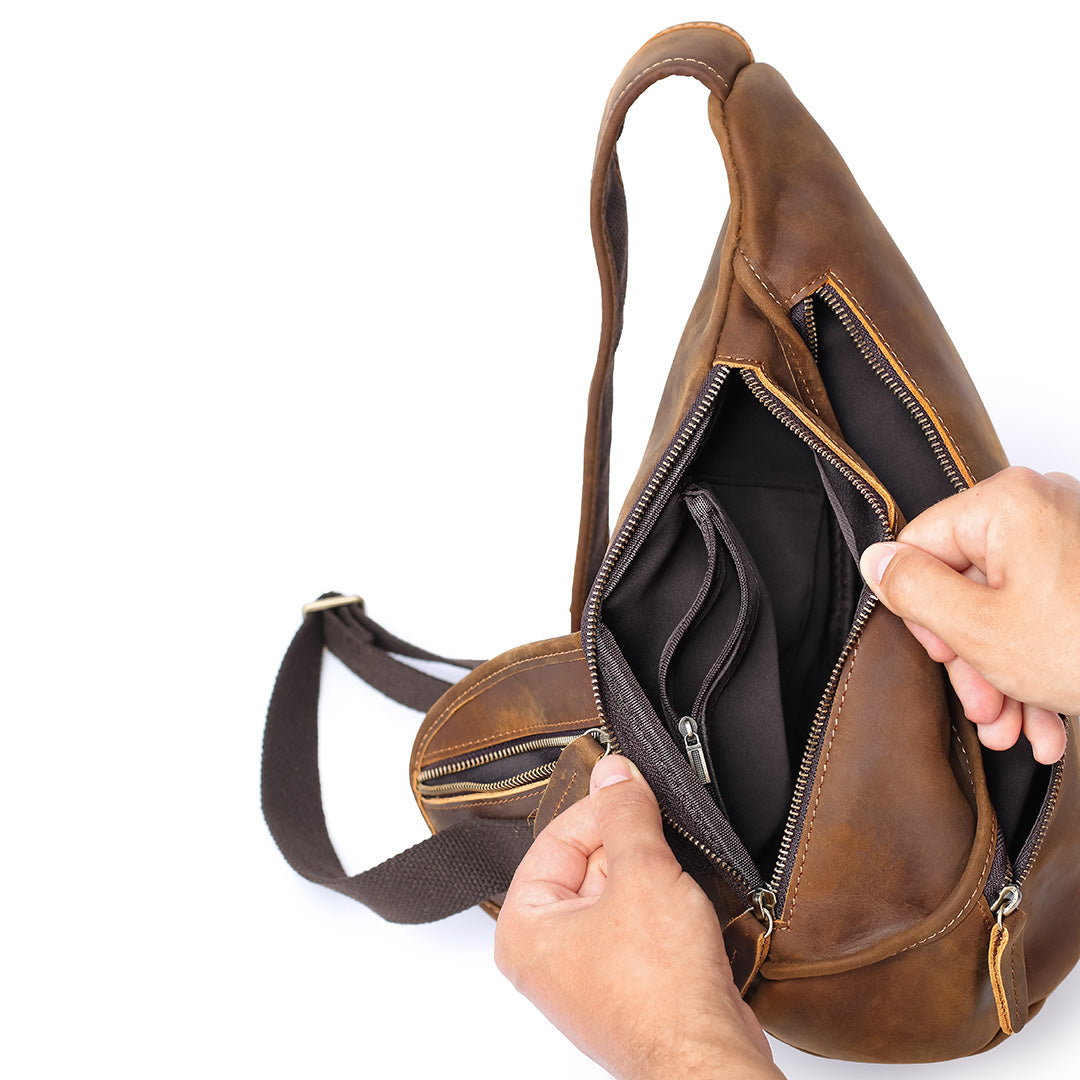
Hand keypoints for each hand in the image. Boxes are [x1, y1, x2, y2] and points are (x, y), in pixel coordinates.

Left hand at [494, 754, 783, 1079]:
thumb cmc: (661, 993)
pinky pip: (638, 923)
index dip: (600, 809)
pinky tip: (686, 909)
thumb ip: (625, 814)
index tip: (632, 789)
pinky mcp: (625, 985)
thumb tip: (615, 772)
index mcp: (526, 926)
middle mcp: (547, 953)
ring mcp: (585, 972)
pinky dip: (662, 907)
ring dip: (651, 876)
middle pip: (587, 862)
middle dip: (629, 845)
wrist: (706, 1061)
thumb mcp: (642, 874)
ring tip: (674, 880)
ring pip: (617, 892)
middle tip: (661, 838)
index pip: (556, 837)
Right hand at [860, 466, 1079, 763]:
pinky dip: (1040, 661)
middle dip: (972, 660)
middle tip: (983, 710)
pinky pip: (1046, 609)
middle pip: (967, 583)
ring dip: (1005, 676)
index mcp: (1006, 503)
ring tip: (1018, 731)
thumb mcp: (978, 629)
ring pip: (1008, 606)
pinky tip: (1046, 719)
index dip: (921, 610)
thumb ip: (912, 590)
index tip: (941, 657)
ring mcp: (1074, 536)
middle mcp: (1042, 506)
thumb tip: (874, 562)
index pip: (920, 545)